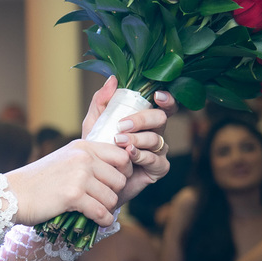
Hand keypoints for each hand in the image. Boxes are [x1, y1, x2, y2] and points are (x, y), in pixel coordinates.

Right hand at [5, 140, 130, 226]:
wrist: (11, 195)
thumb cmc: (36, 182)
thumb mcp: (64, 160)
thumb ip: (88, 161)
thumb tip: (119, 174)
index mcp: (82, 147)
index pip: (122, 156)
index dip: (123, 173)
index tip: (111, 184)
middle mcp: (83, 158)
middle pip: (120, 180)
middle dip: (113, 194)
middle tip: (101, 201)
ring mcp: (79, 176)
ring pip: (112, 198)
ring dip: (106, 209)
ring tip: (94, 211)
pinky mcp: (73, 196)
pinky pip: (102, 212)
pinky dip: (102, 221)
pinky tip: (97, 221)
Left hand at [82, 77, 176, 207]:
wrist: (95, 180)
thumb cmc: (98, 149)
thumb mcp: (94, 123)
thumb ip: (101, 101)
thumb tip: (112, 79)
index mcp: (145, 119)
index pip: (163, 105)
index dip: (166, 99)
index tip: (157, 95)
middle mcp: (156, 133)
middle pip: (161, 118)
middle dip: (142, 119)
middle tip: (122, 125)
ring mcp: (159, 151)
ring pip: (157, 139)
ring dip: (137, 139)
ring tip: (118, 141)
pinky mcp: (158, 169)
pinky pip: (156, 160)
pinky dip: (141, 156)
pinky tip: (129, 155)